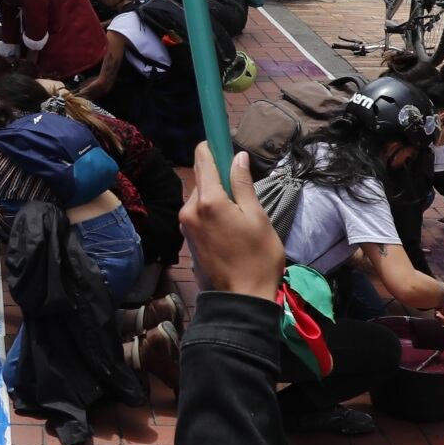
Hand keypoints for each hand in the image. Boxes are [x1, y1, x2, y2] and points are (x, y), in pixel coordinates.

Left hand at [180, 145, 286, 295]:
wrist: (240, 300)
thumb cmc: (257, 258)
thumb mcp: (257, 217)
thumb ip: (243, 184)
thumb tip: (238, 156)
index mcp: (208, 200)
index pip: (203, 156)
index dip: (215, 145)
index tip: (228, 144)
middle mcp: (189, 208)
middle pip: (202, 176)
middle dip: (220, 175)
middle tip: (244, 190)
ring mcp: (185, 224)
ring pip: (201, 195)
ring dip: (217, 195)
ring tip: (240, 214)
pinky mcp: (187, 237)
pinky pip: (199, 212)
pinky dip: (212, 211)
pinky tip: (230, 227)